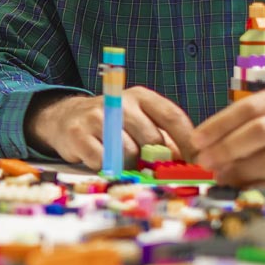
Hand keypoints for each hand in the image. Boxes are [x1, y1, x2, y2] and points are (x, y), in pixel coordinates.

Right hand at [26, 86, 196, 169]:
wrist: (65, 119)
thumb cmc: (112, 125)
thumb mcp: (139, 123)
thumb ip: (165, 139)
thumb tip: (191, 163)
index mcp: (141, 97)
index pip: (172, 116)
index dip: (188, 142)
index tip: (198, 162)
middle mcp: (120, 102)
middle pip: (152, 139)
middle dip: (154, 159)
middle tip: (148, 167)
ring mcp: (98, 116)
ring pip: (129, 153)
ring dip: (129, 165)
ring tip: (121, 160)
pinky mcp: (79, 134)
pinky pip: (105, 161)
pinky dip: (108, 168)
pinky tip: (104, 161)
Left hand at [192, 85, 264, 195]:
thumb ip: (260, 117)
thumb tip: (212, 139)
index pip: (251, 106)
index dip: (220, 123)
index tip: (197, 139)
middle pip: (260, 131)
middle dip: (226, 148)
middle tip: (205, 161)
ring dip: (240, 171)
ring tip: (220, 177)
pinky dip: (262, 185)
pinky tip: (246, 187)